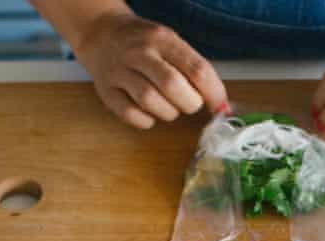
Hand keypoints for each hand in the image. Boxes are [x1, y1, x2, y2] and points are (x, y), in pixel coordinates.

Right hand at [74, 12, 226, 128]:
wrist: (102, 34)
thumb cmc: (146, 45)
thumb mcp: (170, 43)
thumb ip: (193, 68)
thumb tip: (222, 105)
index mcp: (162, 39)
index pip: (197, 69)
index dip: (214, 94)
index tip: (219, 107)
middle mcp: (139, 53)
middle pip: (173, 86)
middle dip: (190, 104)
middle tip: (189, 103)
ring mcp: (119, 71)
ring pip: (150, 102)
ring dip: (168, 113)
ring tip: (168, 106)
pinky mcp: (106, 91)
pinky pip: (131, 115)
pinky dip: (146, 121)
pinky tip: (149, 113)